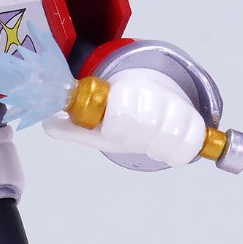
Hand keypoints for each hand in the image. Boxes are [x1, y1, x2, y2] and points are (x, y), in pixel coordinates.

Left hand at [43, 67, 205, 166]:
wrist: (156, 98)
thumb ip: (67, 123)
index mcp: (126, 91)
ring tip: (148, 140)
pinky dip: (175, 153)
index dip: (117, 126)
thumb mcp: (92, 120)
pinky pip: (188, 148)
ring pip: (168, 140)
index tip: (114, 127)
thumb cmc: (120, 115)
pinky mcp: (195, 125)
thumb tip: (47, 124)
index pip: (123, 111)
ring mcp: (177, 109)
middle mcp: (155, 95)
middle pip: (147, 128)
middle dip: (136, 138)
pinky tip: (166, 146)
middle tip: (131, 135)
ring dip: (154, 146)